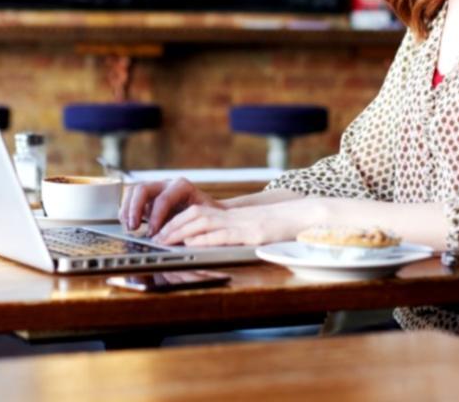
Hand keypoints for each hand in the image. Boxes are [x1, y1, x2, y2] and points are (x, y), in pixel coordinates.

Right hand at [119, 178, 220, 234]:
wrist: (209, 212)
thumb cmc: (208, 217)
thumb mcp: (203, 221)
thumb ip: (188, 228)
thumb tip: (175, 241)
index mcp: (182, 187)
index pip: (163, 199)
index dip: (156, 217)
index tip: (153, 234)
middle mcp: (166, 185)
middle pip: (143, 189)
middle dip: (135, 209)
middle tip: (134, 228)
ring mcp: (156, 189)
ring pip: (134, 192)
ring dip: (128, 209)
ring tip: (129, 228)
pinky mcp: (148, 198)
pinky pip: (131, 199)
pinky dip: (126, 211)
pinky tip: (128, 225)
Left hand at [155, 198, 323, 246]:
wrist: (303, 216)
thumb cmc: (278, 226)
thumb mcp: (249, 228)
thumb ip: (229, 233)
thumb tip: (204, 243)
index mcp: (230, 216)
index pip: (196, 214)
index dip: (176, 221)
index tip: (160, 232)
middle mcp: (232, 217)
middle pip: (194, 216)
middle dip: (172, 226)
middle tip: (156, 237)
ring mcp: (241, 225)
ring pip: (204, 223)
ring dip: (182, 231)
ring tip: (166, 240)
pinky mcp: (251, 234)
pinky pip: (224, 234)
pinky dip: (206, 238)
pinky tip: (192, 242)